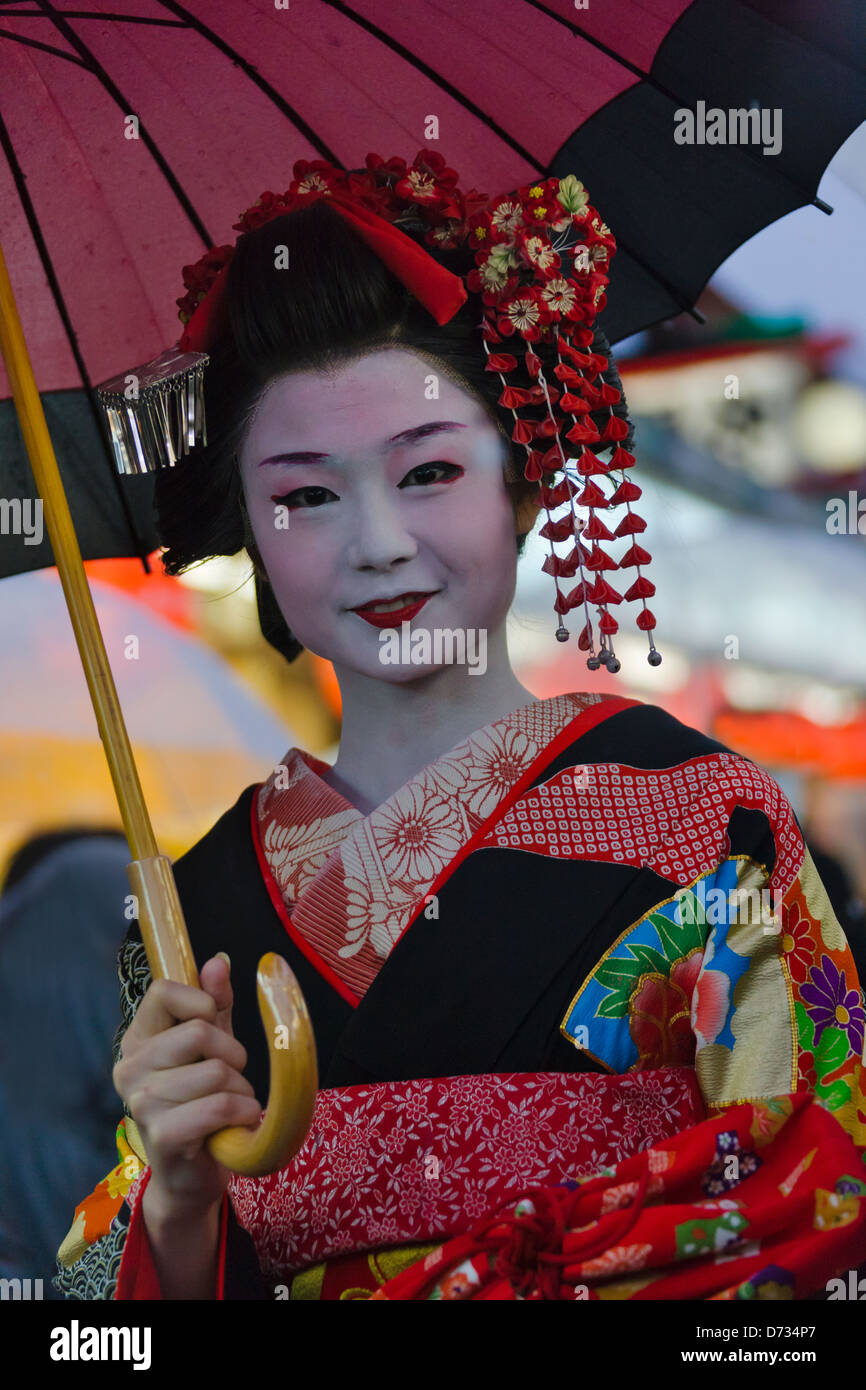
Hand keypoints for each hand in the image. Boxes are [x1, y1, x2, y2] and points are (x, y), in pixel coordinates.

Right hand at [113, 954, 260, 1222]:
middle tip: (231, 1077)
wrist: (194, 1174)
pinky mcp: (163, 1136)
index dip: (200, 1001)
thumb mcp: (212, 1045)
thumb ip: (214, 1003)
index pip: (163, 991)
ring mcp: (141, 1104)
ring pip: (216, 1072)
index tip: (214, 1023)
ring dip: (240, 1090)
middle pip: (199, 1031)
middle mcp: (129, 1068)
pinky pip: (219, 1106)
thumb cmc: (203, 1101)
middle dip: (232, 1055)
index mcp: (137, 1040)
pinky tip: (238, 1123)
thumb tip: (218, 960)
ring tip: (232, 1105)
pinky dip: (243, 1112)